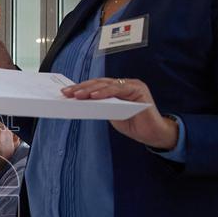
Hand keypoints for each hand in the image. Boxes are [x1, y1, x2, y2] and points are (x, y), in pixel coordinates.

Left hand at [61, 78, 178, 148]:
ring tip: (77, 95)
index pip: (95, 85)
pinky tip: (94, 96)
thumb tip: (80, 103)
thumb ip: (100, 106)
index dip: (80, 88)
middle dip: (81, 88)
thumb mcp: (111, 114)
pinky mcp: (139, 90)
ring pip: (107, 85)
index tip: (65, 92)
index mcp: (116, 89)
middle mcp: (123, 84)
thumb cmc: (132, 124)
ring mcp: (132, 85)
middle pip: (99, 83)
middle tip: (67, 92)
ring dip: (90, 89)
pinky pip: (119, 90)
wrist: (152, 133)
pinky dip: (106, 92)